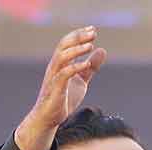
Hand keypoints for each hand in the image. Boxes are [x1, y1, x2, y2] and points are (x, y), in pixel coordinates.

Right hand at [16, 26, 107, 149]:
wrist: (50, 118)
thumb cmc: (64, 98)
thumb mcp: (82, 80)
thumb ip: (91, 66)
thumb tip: (101, 50)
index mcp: (60, 64)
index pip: (67, 43)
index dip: (79, 35)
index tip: (93, 30)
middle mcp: (55, 67)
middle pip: (64, 46)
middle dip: (78, 38)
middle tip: (93, 33)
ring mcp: (54, 77)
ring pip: (62, 57)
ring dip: (76, 50)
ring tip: (90, 46)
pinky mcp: (56, 89)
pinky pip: (63, 74)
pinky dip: (75, 68)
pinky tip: (86, 64)